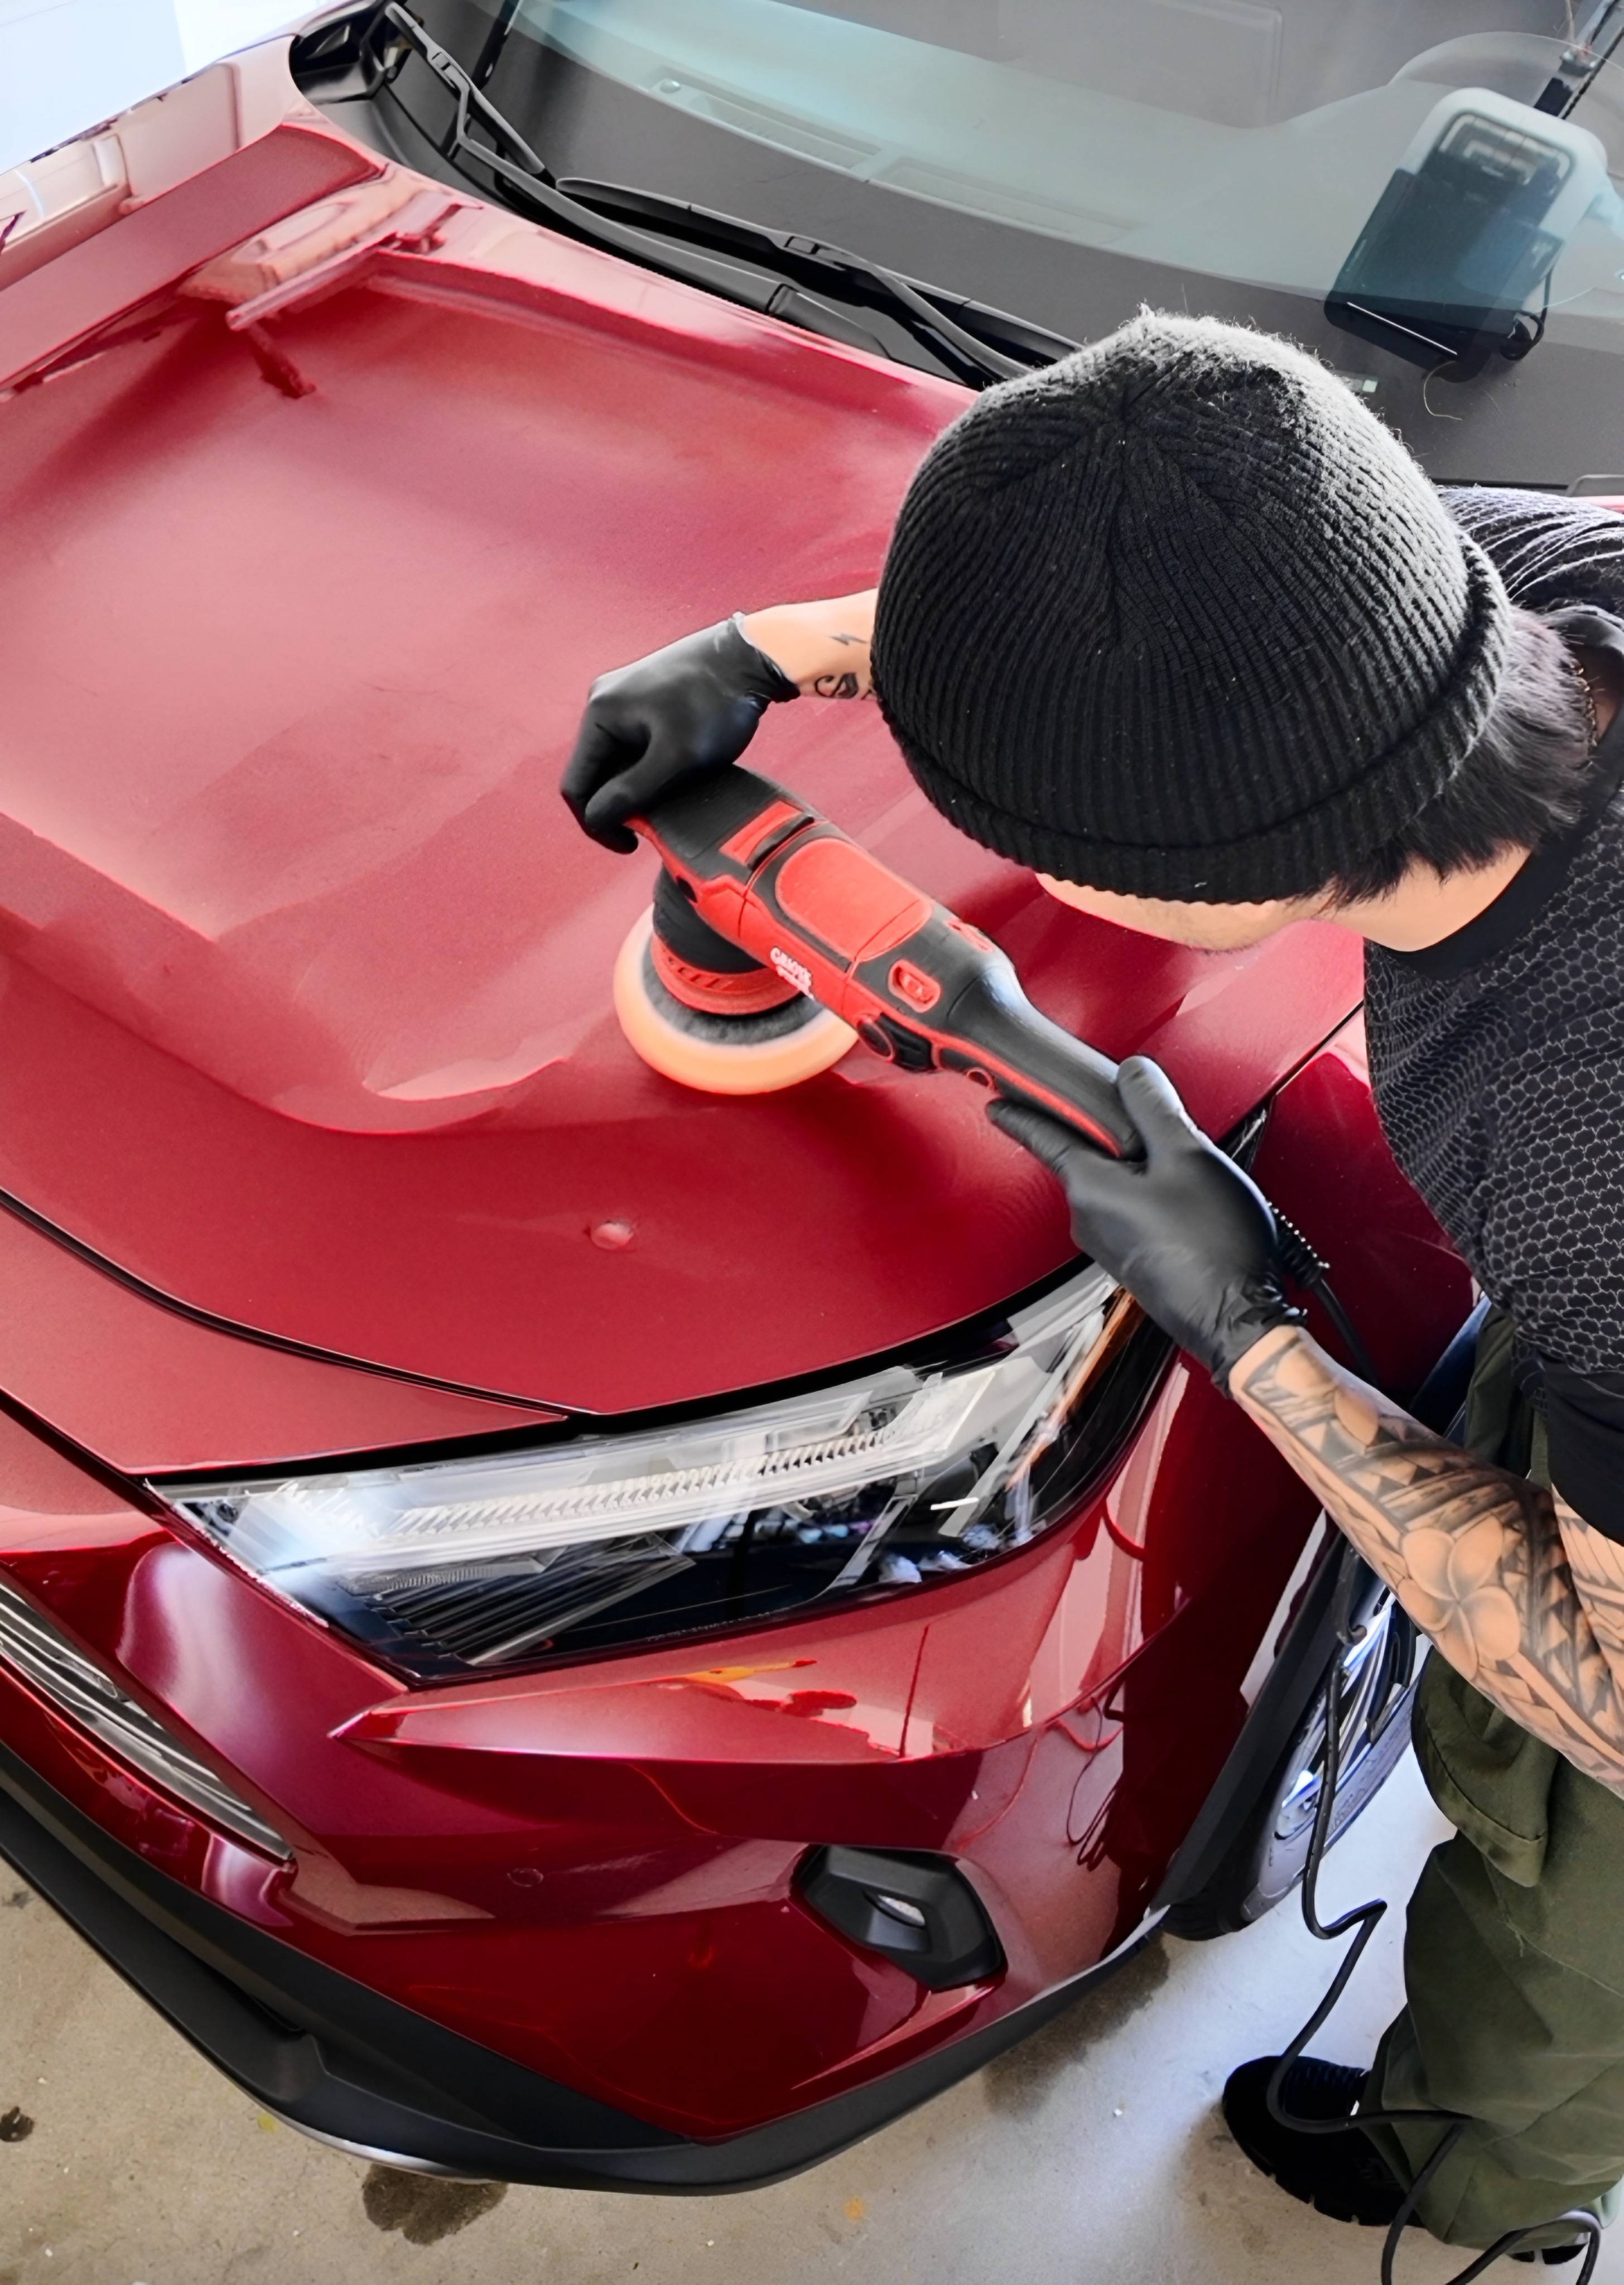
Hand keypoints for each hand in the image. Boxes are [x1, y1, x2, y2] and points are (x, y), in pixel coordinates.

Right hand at [562, 617, 796, 851]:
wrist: (751, 656)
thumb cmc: (716, 704)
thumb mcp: (675, 759)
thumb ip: (632, 792)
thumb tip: (596, 819)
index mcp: (599, 714)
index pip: (576, 786)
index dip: (598, 824)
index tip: (631, 845)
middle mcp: (602, 702)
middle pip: (595, 774)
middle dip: (619, 804)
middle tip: (656, 825)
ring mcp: (623, 698)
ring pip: (616, 762)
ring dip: (636, 787)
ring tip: (672, 799)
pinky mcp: (645, 698)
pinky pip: (634, 746)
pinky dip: (649, 768)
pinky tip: (677, 776)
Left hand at [989, 1057, 1304, 1387]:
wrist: (1240, 1320)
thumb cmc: (1214, 1247)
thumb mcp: (1187, 1155)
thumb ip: (1153, 1106)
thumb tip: (1133, 1073)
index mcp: (1090, 1188)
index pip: (1042, 1137)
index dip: (1020, 1113)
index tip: (997, 1104)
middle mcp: (1090, 1219)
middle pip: (1091, 1157)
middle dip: (1119, 1138)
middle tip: (1158, 1127)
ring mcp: (1110, 1244)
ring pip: (1118, 1185)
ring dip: (1144, 1171)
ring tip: (1190, 1178)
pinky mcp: (1133, 1261)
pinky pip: (1134, 1212)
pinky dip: (1155, 1199)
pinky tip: (1192, 1207)